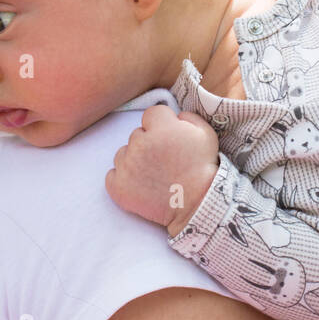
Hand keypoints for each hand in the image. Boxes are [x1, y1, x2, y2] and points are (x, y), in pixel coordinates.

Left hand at [105, 105, 219, 236]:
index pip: (151, 114)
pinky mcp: (118, 186)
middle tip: (164, 161)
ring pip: (123, 154)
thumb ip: (188, 117)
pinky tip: (140, 186)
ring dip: (134, 161)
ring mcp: (127, 165)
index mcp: (161, 127)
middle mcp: (140, 143)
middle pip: (137, 134)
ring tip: (153, 175)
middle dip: (148, 143)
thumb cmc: (203, 169)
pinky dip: (123, 180)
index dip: (161, 126)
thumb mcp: (206, 134)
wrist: (197, 204)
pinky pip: (112, 175)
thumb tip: (174, 116)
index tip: (168, 139)